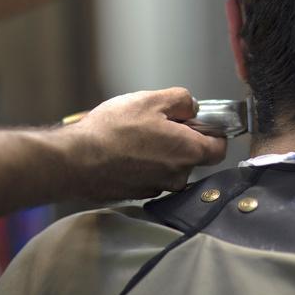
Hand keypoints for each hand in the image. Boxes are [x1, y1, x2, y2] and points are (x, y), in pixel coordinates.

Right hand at [61, 88, 226, 200]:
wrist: (76, 161)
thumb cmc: (114, 130)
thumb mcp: (152, 100)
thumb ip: (182, 100)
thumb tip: (192, 107)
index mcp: (188, 152)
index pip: (219, 147)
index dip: (211, 131)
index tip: (196, 120)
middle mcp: (177, 176)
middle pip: (192, 156)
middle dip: (180, 139)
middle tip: (156, 122)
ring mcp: (157, 188)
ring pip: (169, 167)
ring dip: (160, 152)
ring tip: (135, 135)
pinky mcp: (137, 194)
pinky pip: (150, 176)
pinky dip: (143, 164)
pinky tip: (123, 150)